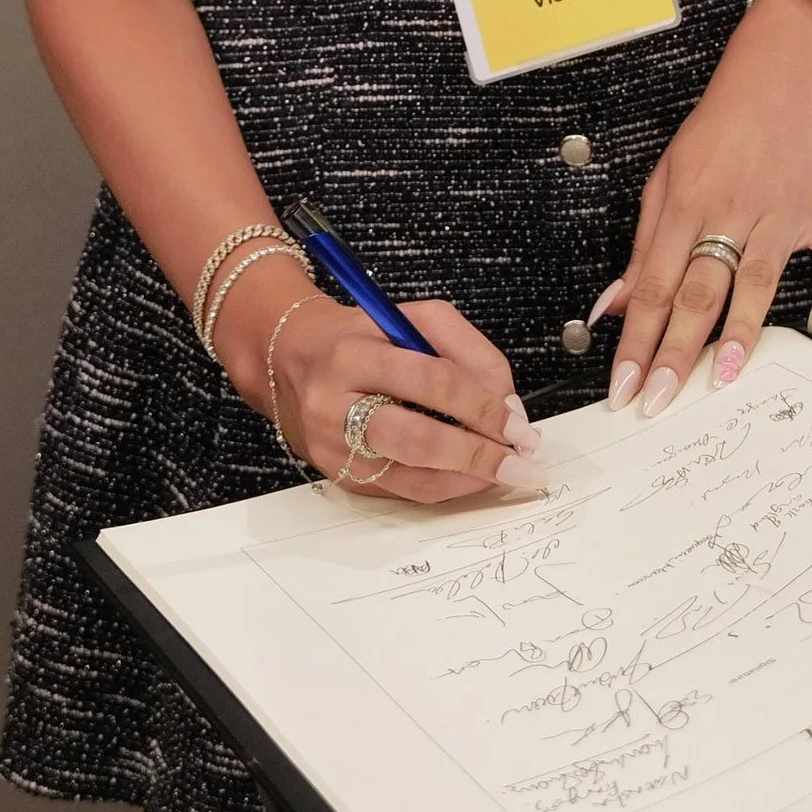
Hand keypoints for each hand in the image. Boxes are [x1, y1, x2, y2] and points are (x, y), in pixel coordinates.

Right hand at [235, 284, 545, 504]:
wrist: (290, 360)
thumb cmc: (360, 337)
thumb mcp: (413, 319)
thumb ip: (468, 351)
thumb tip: (507, 407)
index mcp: (352, 354)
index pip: (431, 381)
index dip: (482, 404)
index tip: (517, 421)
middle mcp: (334, 406)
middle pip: (418, 440)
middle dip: (479, 454)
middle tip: (521, 460)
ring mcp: (333, 449)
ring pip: (413, 478)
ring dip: (470, 479)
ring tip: (506, 472)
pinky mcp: (339, 477)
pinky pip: (404, 492)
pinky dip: (447, 487)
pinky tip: (472, 476)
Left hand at [593, 0, 811, 418]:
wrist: (773, 78)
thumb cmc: (715, 131)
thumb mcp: (664, 180)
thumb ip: (642, 249)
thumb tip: (612, 307)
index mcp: (681, 205)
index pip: (652, 286)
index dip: (636, 340)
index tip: (624, 386)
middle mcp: (726, 212)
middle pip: (697, 291)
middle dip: (675, 352)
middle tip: (658, 400)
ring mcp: (775, 213)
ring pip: (755, 280)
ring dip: (740, 330)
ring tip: (725, 376)